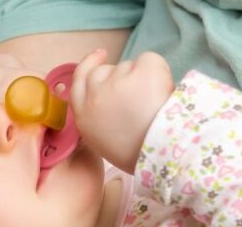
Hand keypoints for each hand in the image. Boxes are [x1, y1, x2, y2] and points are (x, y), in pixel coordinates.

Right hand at [70, 49, 173, 173]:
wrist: (160, 154)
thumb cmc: (136, 154)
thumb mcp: (103, 141)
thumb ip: (98, 118)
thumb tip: (110, 101)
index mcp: (84, 116)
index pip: (79, 80)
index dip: (88, 65)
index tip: (99, 57)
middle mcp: (96, 95)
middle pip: (102, 71)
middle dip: (117, 76)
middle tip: (135, 82)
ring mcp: (118, 80)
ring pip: (127, 66)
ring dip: (139, 78)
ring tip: (152, 104)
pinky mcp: (142, 71)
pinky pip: (149, 61)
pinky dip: (158, 72)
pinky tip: (163, 92)